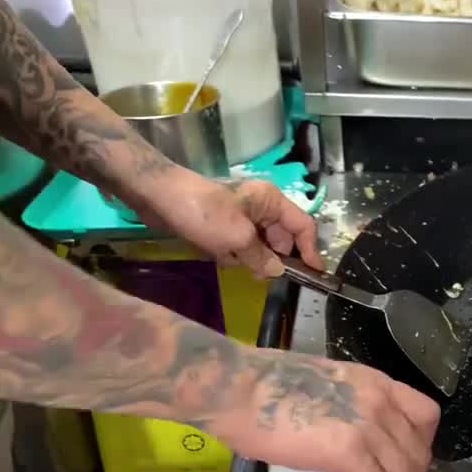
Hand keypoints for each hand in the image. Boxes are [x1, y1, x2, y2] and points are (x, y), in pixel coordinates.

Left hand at [127, 166, 322, 276]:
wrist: (158, 197)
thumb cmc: (203, 213)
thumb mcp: (237, 239)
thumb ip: (262, 258)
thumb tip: (277, 272)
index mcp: (271, 201)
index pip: (302, 226)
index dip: (310, 250)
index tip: (313, 275)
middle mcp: (261, 207)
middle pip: (281, 239)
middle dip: (271, 258)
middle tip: (260, 275)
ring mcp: (241, 216)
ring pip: (258, 246)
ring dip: (246, 257)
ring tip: (227, 256)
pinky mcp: (223, 225)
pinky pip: (238, 246)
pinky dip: (231, 254)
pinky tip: (216, 254)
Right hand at [200, 349, 439, 471]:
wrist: (237, 388)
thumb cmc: (265, 386)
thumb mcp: (328, 385)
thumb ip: (352, 408)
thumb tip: (356, 439)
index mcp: (377, 383)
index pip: (426, 416)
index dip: (417, 447)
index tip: (393, 464)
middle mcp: (382, 402)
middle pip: (418, 454)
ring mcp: (369, 426)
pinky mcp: (349, 451)